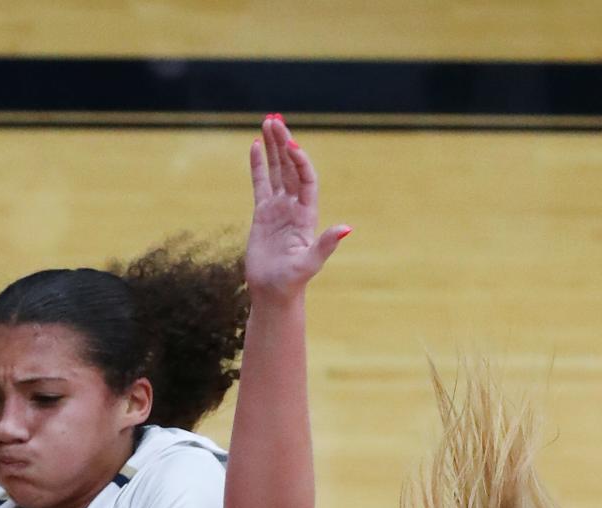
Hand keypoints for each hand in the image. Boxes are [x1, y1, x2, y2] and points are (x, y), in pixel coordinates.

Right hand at [246, 116, 350, 298]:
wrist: (273, 294)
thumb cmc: (292, 281)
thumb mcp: (311, 263)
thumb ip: (327, 244)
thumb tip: (347, 229)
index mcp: (307, 213)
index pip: (305, 178)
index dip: (300, 161)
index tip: (291, 145)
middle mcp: (294, 206)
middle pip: (290, 167)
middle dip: (283, 143)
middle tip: (275, 119)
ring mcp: (278, 208)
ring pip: (276, 170)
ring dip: (273, 147)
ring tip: (268, 122)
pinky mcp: (262, 214)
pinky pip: (260, 184)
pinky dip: (258, 165)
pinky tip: (254, 146)